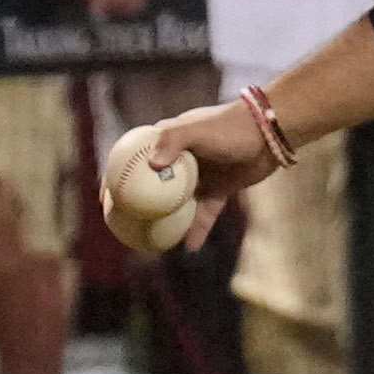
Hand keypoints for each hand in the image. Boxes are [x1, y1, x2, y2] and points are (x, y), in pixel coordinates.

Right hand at [102, 97, 274, 253]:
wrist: (269, 133)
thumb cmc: (230, 126)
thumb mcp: (198, 129)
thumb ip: (173, 140)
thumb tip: (153, 165)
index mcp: (168, 141)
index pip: (133, 159)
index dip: (115, 177)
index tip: (104, 199)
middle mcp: (180, 160)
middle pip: (152, 186)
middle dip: (138, 207)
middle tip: (125, 228)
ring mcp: (200, 176)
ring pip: (177, 205)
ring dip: (166, 223)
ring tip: (154, 243)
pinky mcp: (219, 190)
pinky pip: (204, 215)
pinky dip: (196, 230)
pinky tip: (189, 248)